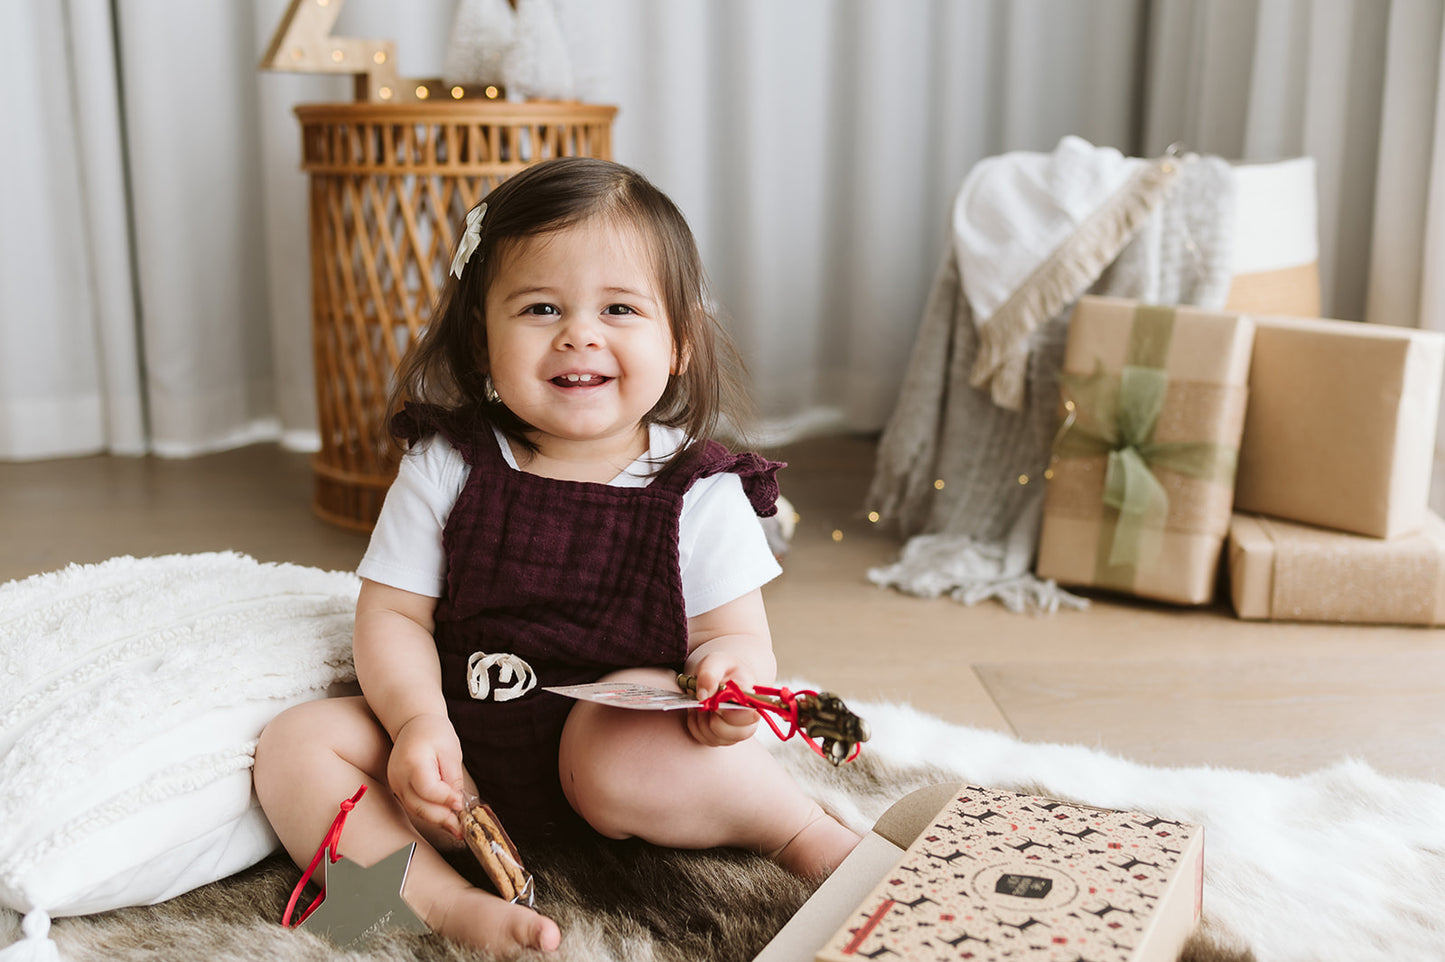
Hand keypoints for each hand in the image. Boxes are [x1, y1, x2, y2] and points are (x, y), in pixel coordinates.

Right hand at [387, 712, 465, 838]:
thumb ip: (453, 779)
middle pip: (419, 806)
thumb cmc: (434, 733)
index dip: (446, 800)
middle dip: (442, 819)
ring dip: (437, 821)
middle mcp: (399, 776)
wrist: (414, 724)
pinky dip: (430, 814)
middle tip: (462, 828)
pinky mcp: (398, 789)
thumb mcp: (450, 752)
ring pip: (416, 810)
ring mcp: (396, 784)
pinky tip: (446, 819)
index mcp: (412, 762)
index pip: (428, 790)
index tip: (461, 805)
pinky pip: (414, 806)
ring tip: (457, 829)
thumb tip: (458, 804)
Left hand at [685, 652, 760, 747]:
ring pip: (715, 737)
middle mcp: (750, 719)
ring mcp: (739, 731)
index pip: (747, 715)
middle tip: (706, 698)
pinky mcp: (725, 739)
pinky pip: (704, 740)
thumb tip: (703, 696)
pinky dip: (696, 726)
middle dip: (711, 715)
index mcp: (752, 698)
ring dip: (701, 720)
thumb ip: (709, 674)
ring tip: (703, 704)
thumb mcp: (715, 662)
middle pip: (730, 732)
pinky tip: (700, 713)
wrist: (722, 677)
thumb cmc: (722, 669)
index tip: (714, 697)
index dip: (726, 710)